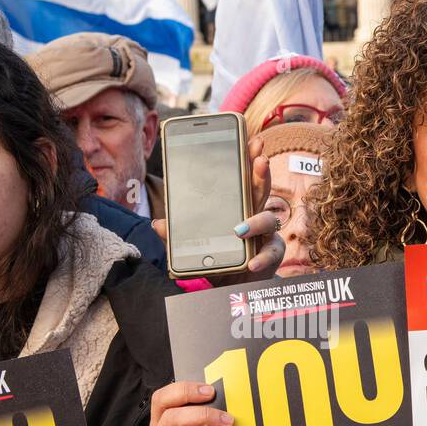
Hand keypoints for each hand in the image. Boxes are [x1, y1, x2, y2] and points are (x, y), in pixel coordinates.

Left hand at [152, 137, 284, 281]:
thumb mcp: (190, 245)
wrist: (230, 286)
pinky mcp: (269, 255)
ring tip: (241, 227)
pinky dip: (261, 259)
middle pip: (261, 189)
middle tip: (260, 158)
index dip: (248, 158)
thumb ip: (175, 235)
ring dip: (257, 220)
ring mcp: (264, 235)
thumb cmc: (215, 256)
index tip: (250, 139)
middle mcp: (253, 214)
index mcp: (236, 204)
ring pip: (269, 220)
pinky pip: (270, 254)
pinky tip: (251, 263)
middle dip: (261, 172)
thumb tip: (156, 224)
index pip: (243, 177)